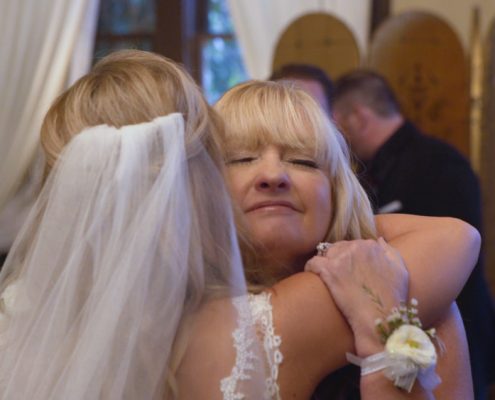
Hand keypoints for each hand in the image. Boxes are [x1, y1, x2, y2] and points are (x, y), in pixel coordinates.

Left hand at [305, 238, 408, 355]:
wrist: (381, 319)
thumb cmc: (393, 299)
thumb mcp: (400, 270)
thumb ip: (389, 251)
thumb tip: (379, 240)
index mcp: (372, 246)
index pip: (354, 245)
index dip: (350, 258)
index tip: (349, 269)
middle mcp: (356, 247)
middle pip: (339, 248)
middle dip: (337, 259)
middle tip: (337, 275)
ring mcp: (342, 258)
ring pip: (326, 254)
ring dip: (325, 264)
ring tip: (325, 277)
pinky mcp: (329, 270)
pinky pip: (313, 263)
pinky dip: (310, 268)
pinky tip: (311, 276)